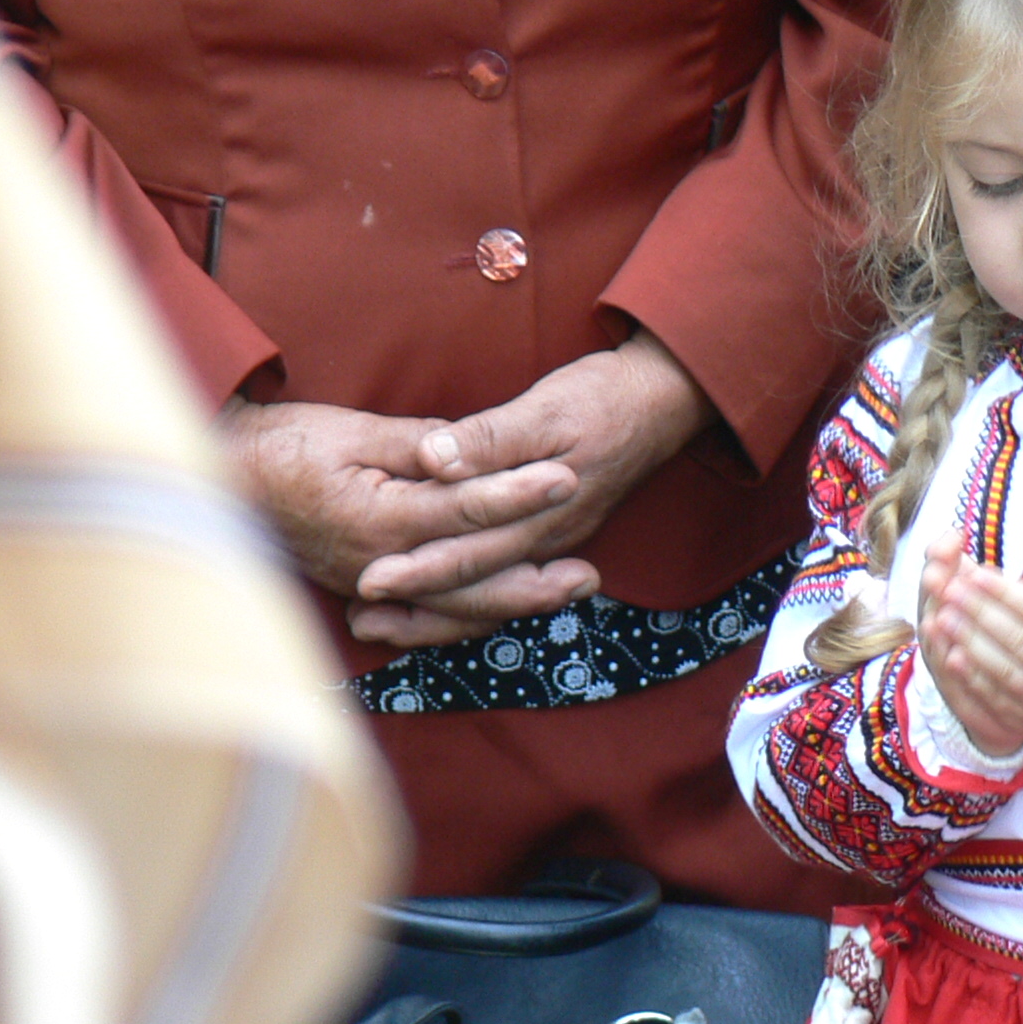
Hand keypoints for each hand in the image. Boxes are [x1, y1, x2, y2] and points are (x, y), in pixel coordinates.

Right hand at [216, 396, 586, 620]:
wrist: (220, 478)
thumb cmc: (281, 445)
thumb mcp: (349, 430)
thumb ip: (414, 443)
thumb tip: (465, 449)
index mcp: (379, 518)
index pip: (465, 507)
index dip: (519, 492)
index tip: (567, 477)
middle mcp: (379, 563)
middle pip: (473, 579)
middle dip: (536, 576)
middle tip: (591, 574)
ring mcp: (371, 582)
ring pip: (457, 606)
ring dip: (515, 602)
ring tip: (567, 591)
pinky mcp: (364, 587)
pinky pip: (429, 614)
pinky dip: (471, 615)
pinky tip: (509, 608)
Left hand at [343, 333, 716, 647]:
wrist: (662, 402)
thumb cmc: (602, 398)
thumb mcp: (545, 407)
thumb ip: (490, 438)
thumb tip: (436, 460)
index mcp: (541, 511)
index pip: (472, 552)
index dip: (419, 569)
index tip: (369, 579)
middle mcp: (547, 538)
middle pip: (474, 585)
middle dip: (415, 604)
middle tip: (360, 618)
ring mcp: (552, 542)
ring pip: (488, 595)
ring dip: (435, 614)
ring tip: (380, 625)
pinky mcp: (550, 535)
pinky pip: (503, 583)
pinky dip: (465, 601)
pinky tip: (432, 603)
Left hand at [918, 546, 1022, 774]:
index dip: (1007, 593)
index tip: (977, 572)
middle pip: (1018, 640)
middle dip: (980, 613)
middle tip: (950, 589)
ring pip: (1002, 669)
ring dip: (969, 642)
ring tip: (943, 616)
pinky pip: (994, 697)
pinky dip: (970, 676)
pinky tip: (950, 654)